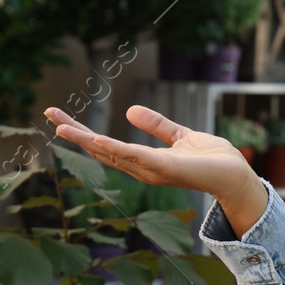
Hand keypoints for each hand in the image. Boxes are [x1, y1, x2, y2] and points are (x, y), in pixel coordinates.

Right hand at [44, 105, 268, 232]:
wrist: (236, 174)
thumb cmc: (212, 159)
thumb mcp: (180, 134)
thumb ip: (157, 125)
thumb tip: (131, 110)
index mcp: (143, 159)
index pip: (105, 145)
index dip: (81, 131)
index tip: (58, 116)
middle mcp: (141, 167)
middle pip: (99, 150)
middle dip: (74, 133)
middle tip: (48, 113)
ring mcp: (151, 170)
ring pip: (111, 154)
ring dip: (86, 141)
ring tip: (61, 127)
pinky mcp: (166, 168)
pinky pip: (136, 158)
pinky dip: (117, 149)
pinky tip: (98, 140)